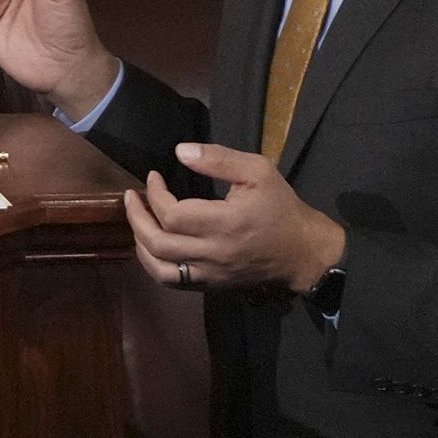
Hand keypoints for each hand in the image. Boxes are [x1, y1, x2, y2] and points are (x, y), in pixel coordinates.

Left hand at [129, 146, 348, 296]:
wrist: (305, 252)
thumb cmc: (281, 208)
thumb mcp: (259, 172)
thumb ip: (219, 159)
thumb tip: (180, 152)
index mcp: (226, 223)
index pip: (172, 214)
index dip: (155, 194)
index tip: (154, 177)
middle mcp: (216, 253)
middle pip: (158, 243)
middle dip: (136, 218)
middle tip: (132, 197)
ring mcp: (213, 274)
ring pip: (160, 269)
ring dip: (140, 243)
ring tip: (137, 221)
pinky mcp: (214, 285)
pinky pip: (174, 282)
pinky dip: (155, 264)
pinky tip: (152, 245)